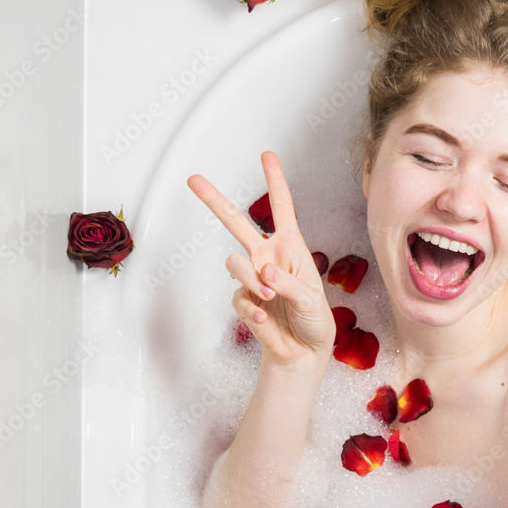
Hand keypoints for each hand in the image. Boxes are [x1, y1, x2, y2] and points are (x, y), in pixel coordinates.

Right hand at [187, 151, 334, 368]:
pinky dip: (253, 309)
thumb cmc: (314, 321)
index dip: (275, 182)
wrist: (302, 352)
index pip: (282, 209)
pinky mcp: (243, 300)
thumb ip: (290, 285)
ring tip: (271, 298)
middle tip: (192, 179)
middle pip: (236, 222)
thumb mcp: (312, 300)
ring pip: (234, 264)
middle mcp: (267, 257)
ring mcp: (252, 278)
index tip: (266, 155)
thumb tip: (266, 273)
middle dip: (214, 200)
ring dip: (251, 281)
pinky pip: (238, 298)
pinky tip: (265, 318)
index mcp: (291, 248)